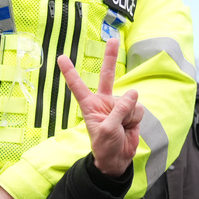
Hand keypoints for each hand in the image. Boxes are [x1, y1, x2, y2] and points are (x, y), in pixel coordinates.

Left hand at [57, 38, 142, 176]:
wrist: (117, 159)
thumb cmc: (105, 146)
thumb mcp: (107, 129)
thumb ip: (119, 110)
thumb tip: (132, 92)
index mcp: (90, 106)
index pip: (77, 86)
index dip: (69, 72)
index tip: (60, 57)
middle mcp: (103, 102)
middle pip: (107, 76)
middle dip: (110, 58)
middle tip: (113, 39)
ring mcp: (118, 105)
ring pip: (130, 99)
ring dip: (129, 114)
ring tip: (122, 127)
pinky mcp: (131, 110)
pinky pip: (138, 108)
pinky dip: (135, 118)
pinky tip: (129, 126)